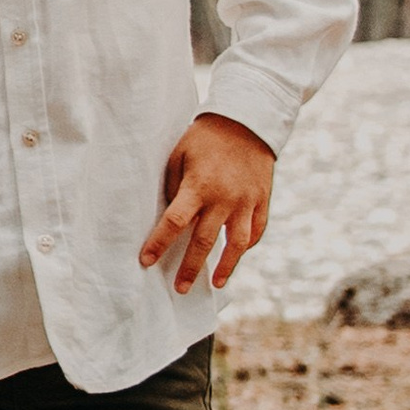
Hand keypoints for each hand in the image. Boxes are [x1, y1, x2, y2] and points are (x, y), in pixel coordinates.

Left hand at [140, 111, 274, 291]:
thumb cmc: (204, 138)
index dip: (159, 243)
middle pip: (204, 241)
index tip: (146, 261)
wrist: (246, 121)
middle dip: (190, 268)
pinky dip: (246, 246)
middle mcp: (224, 198)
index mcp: (199, 185)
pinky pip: (256, 231)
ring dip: (226, 266)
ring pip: (236, 244)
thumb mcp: (179, 155)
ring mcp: (247, 201)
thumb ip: (173, 187)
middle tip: (179, 288)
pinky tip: (235, 257)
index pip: (175, 222)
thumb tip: (168, 217)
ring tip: (216, 283)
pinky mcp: (262, 200)